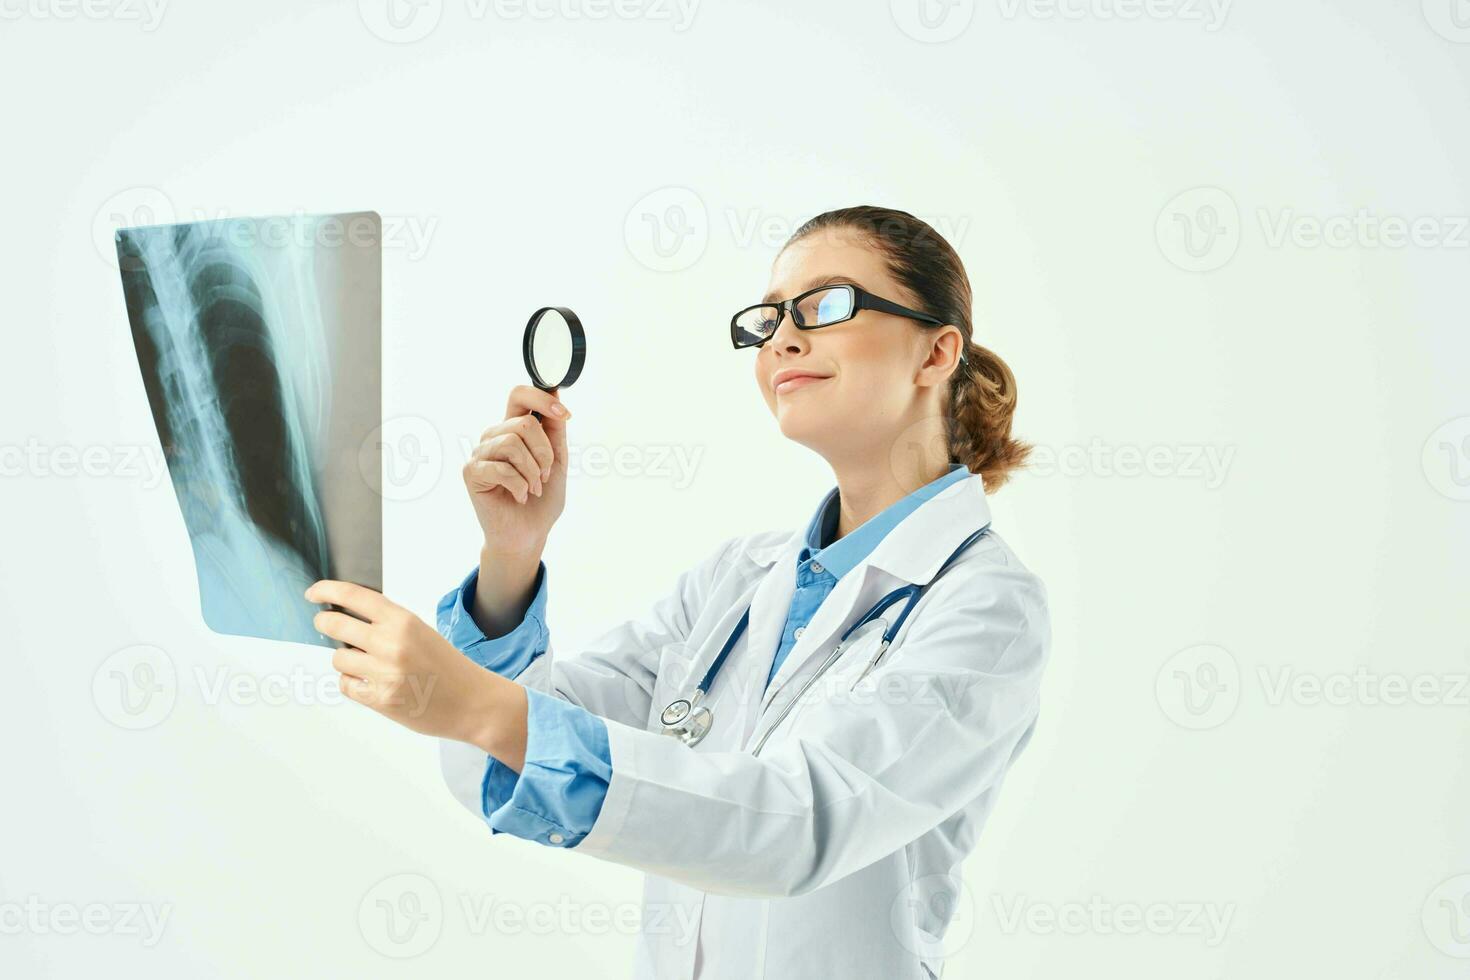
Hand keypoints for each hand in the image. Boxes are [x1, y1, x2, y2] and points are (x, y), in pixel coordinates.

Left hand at [306, 579, 526, 765]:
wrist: (472, 702)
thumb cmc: (449, 667)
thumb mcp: (421, 632)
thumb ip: (388, 624)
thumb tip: (348, 619)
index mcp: (403, 621)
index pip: (354, 596)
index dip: (327, 591)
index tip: (313, 593)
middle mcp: (390, 644)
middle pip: (335, 625)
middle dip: (324, 623)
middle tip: (324, 624)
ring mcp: (383, 673)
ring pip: (338, 658)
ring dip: (345, 659)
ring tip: (365, 664)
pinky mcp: (379, 699)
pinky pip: (346, 684)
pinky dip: (353, 683)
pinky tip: (371, 683)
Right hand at [465, 385, 571, 558]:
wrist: (528, 534)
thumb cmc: (542, 499)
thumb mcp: (558, 460)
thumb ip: (555, 430)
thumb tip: (555, 393)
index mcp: (513, 429)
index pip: (519, 395)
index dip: (542, 398)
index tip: (565, 414)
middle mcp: (494, 436)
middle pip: (524, 422)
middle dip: (545, 452)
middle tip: (545, 475)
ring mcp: (480, 453)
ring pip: (513, 443)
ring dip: (533, 471)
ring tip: (534, 488)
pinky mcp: (472, 473)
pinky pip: (502, 468)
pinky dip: (520, 485)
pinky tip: (520, 496)